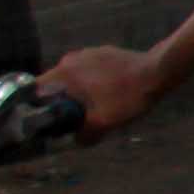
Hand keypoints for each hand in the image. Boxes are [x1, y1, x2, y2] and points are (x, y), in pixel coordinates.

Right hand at [37, 42, 160, 136]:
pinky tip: (109, 94)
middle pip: (55, 85)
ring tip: (95, 107)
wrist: (159, 71)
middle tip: (74, 117)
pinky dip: (93, 83)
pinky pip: (89, 71)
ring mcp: (88, 53)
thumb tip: (77, 140)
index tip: (43, 118)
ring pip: (73, 78)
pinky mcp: (104, 53)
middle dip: (62, 102)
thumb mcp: (104, 122)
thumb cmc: (129, 95)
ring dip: (79, 93)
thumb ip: (85, 134)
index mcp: (64, 72)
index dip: (35, 106)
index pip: (35, 90)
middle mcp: (71, 59)